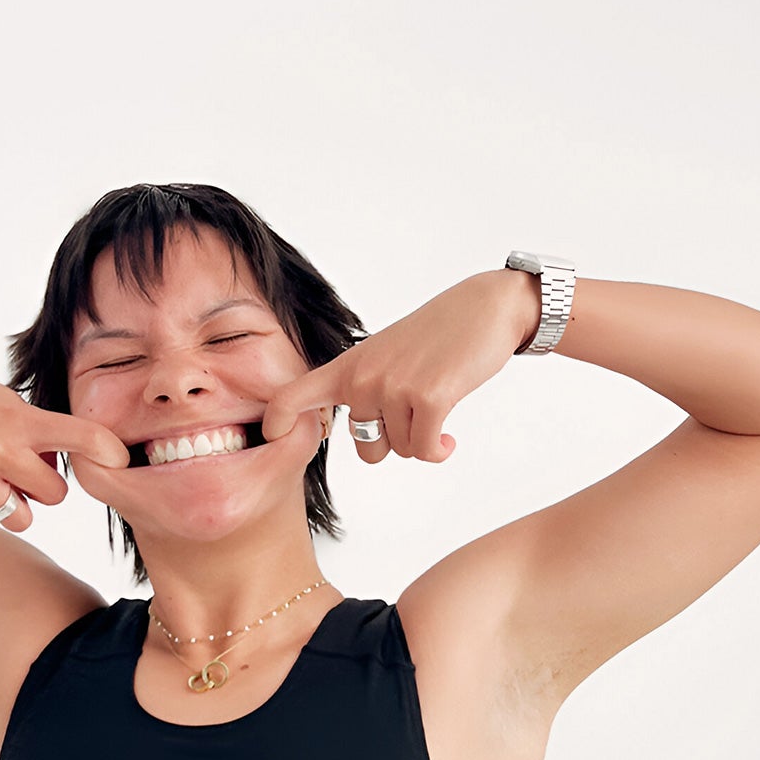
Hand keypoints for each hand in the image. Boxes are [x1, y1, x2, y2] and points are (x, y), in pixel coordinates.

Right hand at [0, 342, 120, 533]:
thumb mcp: (1, 398)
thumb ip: (35, 431)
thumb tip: (63, 467)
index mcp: (21, 419)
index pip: (86, 438)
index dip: (109, 453)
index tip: (119, 460)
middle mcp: (0, 449)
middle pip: (55, 495)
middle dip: (42, 487)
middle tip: (19, 470)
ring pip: (19, 517)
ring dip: (11, 505)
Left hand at [260, 270, 536, 464]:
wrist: (485, 308)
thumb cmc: (439, 335)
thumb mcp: (386, 353)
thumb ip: (363, 386)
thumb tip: (360, 432)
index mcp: (348, 366)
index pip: (291, 396)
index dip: (276, 423)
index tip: (274, 439)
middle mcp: (363, 377)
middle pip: (367, 447)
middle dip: (395, 443)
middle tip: (414, 420)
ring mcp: (394, 386)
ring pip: (403, 449)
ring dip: (424, 440)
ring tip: (438, 413)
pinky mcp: (428, 397)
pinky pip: (425, 449)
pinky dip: (439, 451)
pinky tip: (450, 440)